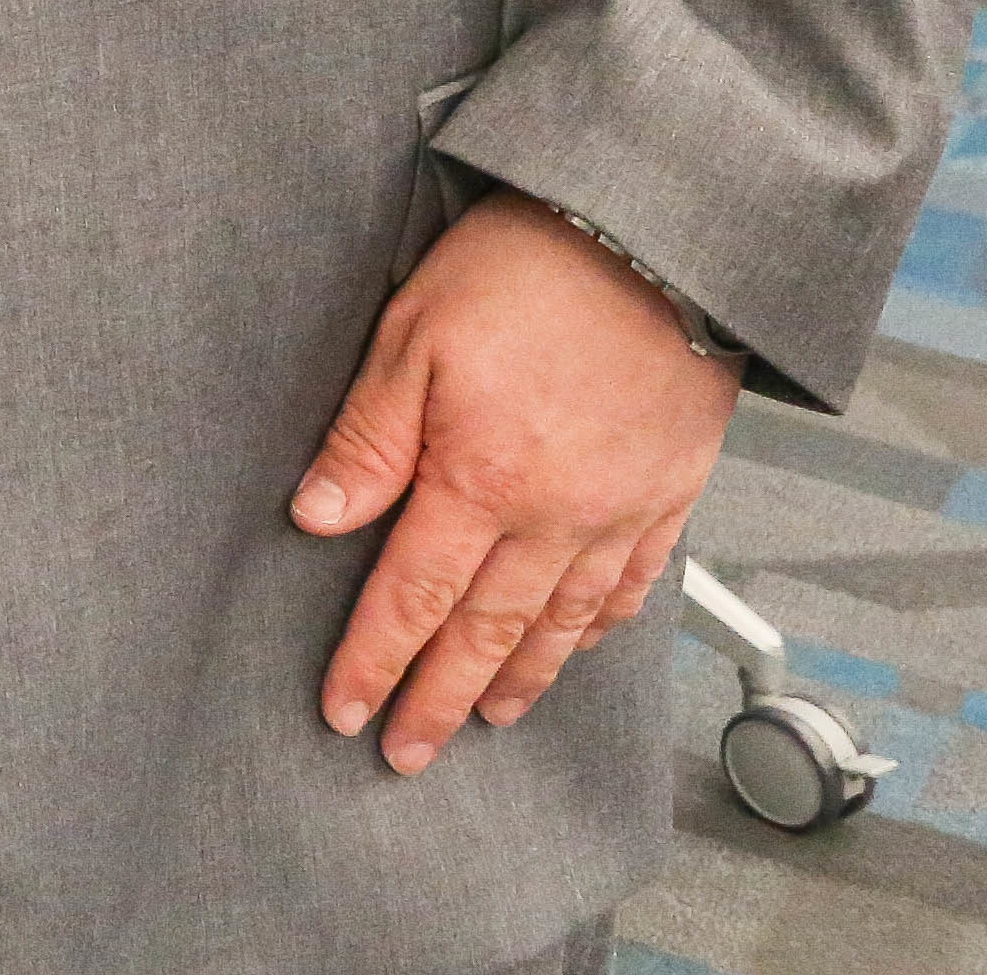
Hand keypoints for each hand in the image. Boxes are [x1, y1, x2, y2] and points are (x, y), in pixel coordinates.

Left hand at [288, 196, 739, 772]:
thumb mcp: (413, 334)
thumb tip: (317, 518)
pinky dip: (595, 632)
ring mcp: (620, 511)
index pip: (412, 596)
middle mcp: (556, 513)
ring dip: (516, 680)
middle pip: (485, 632)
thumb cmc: (527, 268)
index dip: (375, 661)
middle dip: (438, 699)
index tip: (345, 710)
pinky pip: (629, 587)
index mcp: (482, 477)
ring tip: (483, 720)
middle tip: (405, 752)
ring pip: (560, 625)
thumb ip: (367, 437)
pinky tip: (572, 650)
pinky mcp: (669, 494)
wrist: (658, 235)